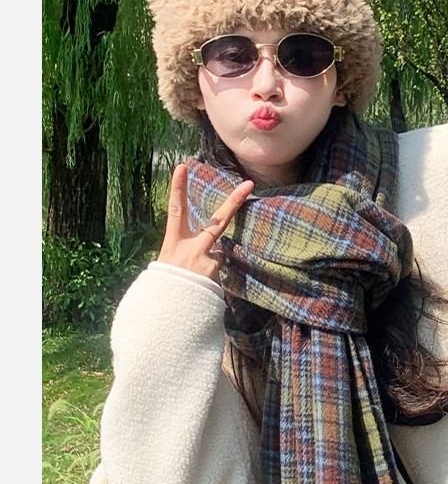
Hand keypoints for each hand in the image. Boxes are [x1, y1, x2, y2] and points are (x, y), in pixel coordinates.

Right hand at [157, 164, 253, 283]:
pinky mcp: (214, 275)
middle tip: (248, 184)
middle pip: (217, 222)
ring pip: (218, 254)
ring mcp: (204, 261)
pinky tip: (201, 289)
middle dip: (233, 202)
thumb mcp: (166, 266)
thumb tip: (212, 250)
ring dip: (211, 264)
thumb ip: (185, 252)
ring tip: (195, 281)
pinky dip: (213, 277)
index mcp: (172, 244)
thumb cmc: (163, 289)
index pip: (175, 211)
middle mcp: (190, 249)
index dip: (177, 188)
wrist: (164, 316)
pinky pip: (218, 270)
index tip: (182, 167)